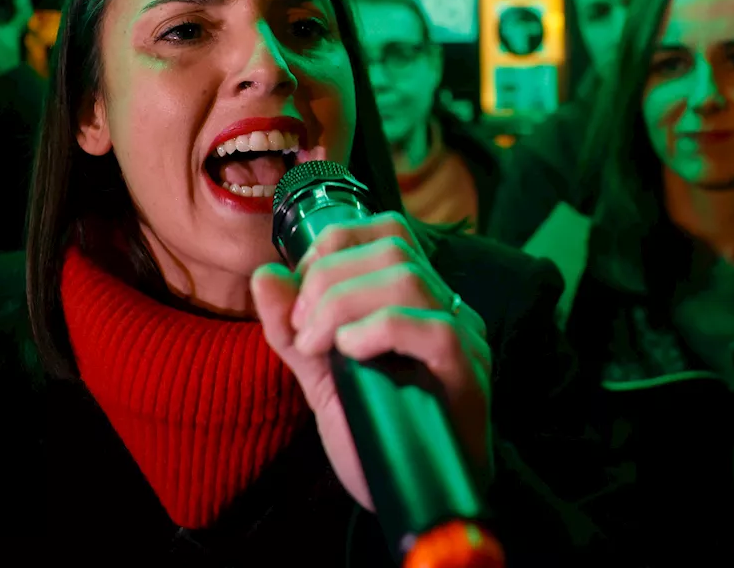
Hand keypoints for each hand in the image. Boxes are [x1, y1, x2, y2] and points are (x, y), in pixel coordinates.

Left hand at [250, 212, 492, 510]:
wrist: (412, 501)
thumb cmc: (377, 436)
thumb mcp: (321, 379)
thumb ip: (292, 330)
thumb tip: (264, 275)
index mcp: (416, 299)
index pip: (387, 231)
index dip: (333, 247)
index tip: (298, 295)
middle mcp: (446, 308)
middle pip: (393, 247)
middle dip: (328, 278)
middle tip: (302, 329)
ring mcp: (464, 339)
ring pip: (408, 279)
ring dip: (343, 304)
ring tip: (318, 346)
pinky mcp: (470, 377)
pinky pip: (435, 330)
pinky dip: (380, 330)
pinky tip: (350, 354)